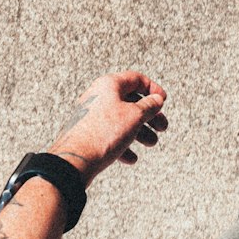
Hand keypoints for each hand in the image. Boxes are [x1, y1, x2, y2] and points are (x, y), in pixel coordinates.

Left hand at [47, 71, 168, 186]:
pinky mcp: (88, 133)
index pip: (136, 79)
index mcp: (109, 85)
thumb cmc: (104, 133)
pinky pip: (110, 135)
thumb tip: (157, 100)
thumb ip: (149, 106)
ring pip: (121, 120)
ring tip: (151, 143)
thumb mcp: (135, 116)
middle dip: (149, 115)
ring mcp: (92, 115)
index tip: (163, 101)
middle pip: (130, 101)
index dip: (153, 89)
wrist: (76, 159)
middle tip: (162, 127)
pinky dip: (123, 144)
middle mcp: (98, 97)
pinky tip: (131, 158)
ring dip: (139, 131)